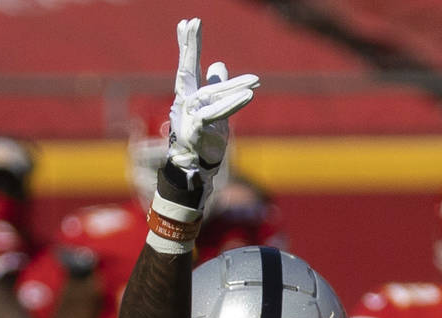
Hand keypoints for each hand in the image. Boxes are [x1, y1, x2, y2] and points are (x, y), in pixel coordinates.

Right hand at [167, 17, 258, 196]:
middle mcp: (185, 103)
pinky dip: (233, 103)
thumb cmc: (204, 140)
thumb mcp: (214, 110)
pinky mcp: (198, 131)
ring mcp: (189, 117)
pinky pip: (217, 114)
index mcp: (189, 96)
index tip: (186, 22)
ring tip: (256, 80)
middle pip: (187, 70)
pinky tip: (249, 94)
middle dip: (190, 46)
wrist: (195, 171)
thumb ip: (217, 86)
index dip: (188, 45)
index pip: (188, 66)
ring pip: (213, 95)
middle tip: (192, 21)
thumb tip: (218, 63)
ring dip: (234, 85)